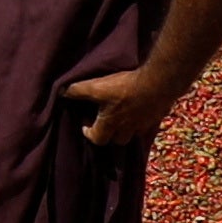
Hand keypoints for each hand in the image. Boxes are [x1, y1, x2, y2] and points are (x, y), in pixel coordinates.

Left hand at [62, 51, 181, 142]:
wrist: (159, 82)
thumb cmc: (125, 87)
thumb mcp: (97, 87)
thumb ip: (78, 91)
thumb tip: (62, 92)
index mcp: (111, 124)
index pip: (98, 140)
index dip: (90, 134)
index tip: (86, 125)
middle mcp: (129, 128)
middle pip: (118, 140)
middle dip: (111, 134)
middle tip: (106, 121)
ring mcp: (146, 124)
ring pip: (135, 133)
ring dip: (128, 128)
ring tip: (124, 116)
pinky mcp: (158, 116)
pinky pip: (150, 123)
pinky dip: (144, 119)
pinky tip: (143, 108)